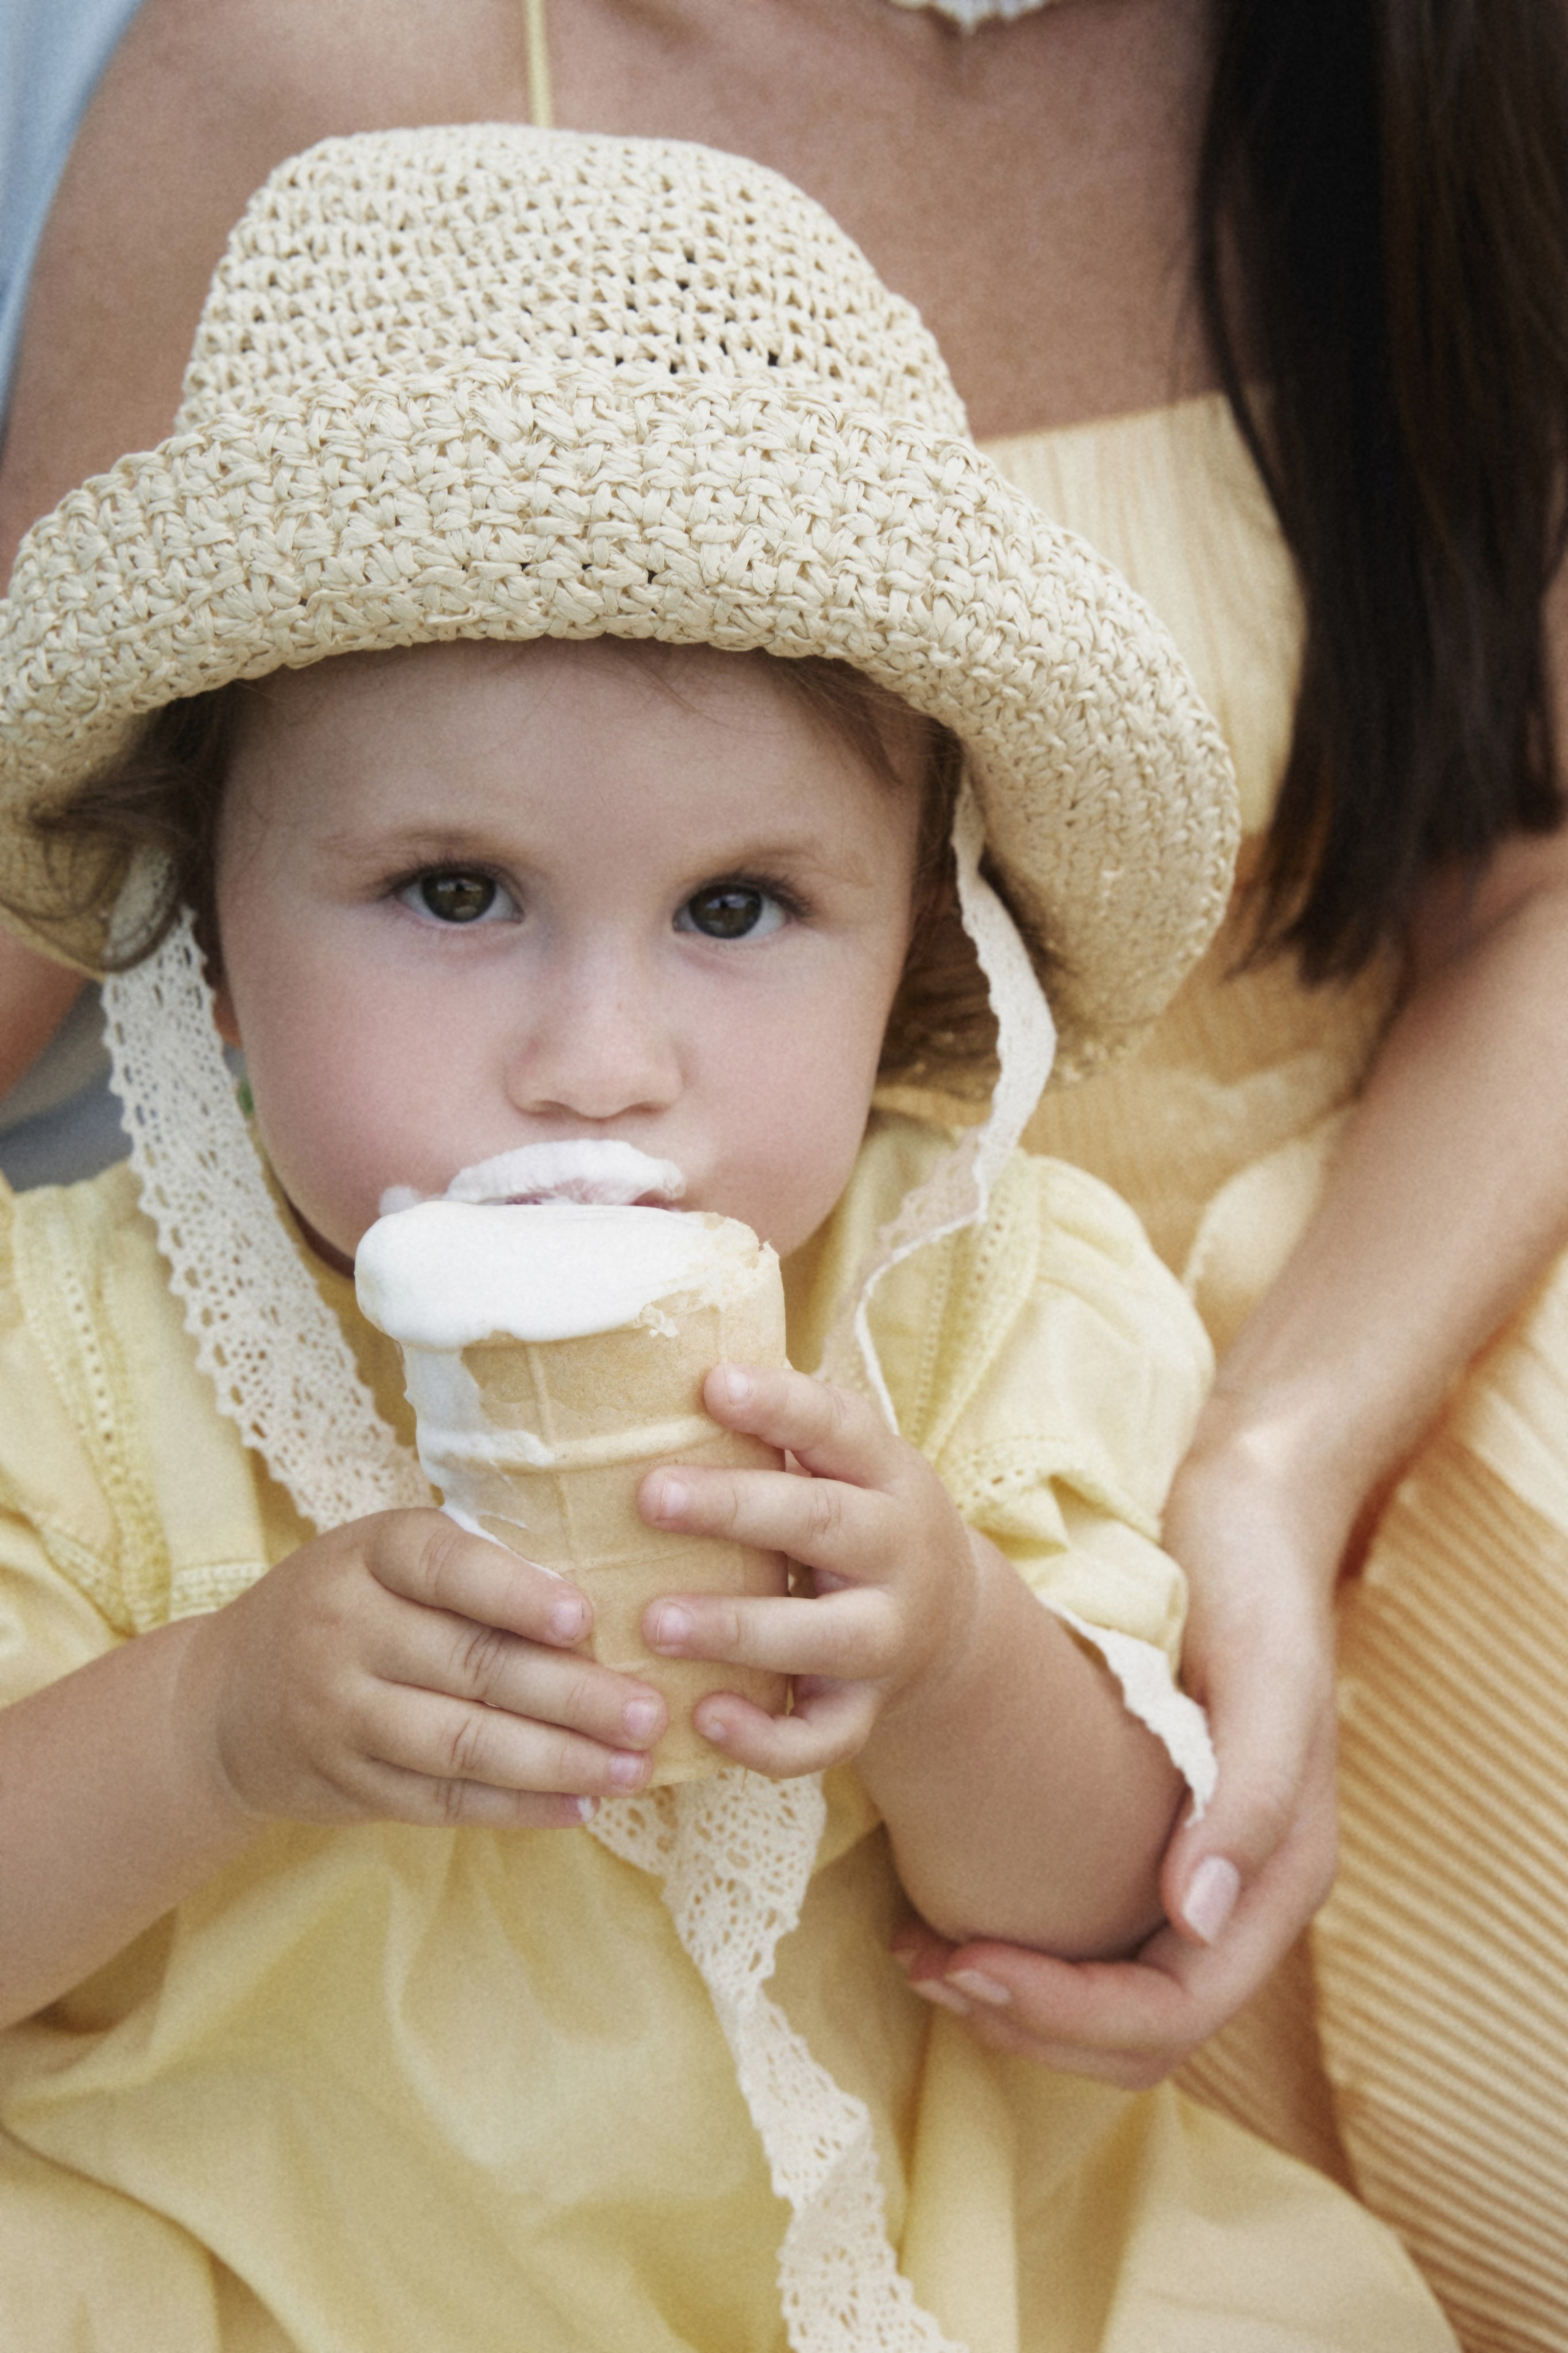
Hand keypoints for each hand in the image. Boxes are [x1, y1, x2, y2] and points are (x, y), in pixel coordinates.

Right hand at [180, 1509, 670, 1830]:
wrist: (221, 1698)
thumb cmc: (346, 1605)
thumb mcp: (385, 1559)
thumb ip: (474, 1570)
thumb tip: (604, 1606)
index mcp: (368, 1554)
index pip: (444, 1565)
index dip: (516, 1594)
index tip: (586, 1620)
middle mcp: (345, 1630)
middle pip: (471, 1665)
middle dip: (572, 1695)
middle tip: (650, 1712)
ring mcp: (339, 1713)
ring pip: (461, 1743)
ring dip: (557, 1761)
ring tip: (633, 1767)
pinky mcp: (346, 1784)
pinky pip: (441, 1800)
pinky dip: (516, 1807)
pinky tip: (579, 1804)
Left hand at [637, 1361, 980, 1777]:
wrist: (948, 1624)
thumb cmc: (853, 1516)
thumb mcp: (843, 1463)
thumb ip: (781, 1426)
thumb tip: (663, 1363)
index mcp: (885, 1474)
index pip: (838, 1426)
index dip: (779, 1405)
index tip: (711, 1384)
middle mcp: (897, 1552)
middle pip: (825, 1524)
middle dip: (737, 1509)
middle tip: (651, 1496)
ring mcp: (888, 1638)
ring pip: (824, 1637)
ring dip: (739, 1628)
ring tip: (655, 1621)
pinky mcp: (867, 1712)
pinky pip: (824, 1738)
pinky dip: (767, 1739)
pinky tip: (705, 1717)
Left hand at [886, 1430, 1341, 2085]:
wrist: (1245, 1516)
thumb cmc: (1257, 1585)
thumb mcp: (1268, 1675)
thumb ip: (1251, 1799)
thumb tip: (1194, 1917)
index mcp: (1278, 1882)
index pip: (1175, 2012)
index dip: (1068, 2012)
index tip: (967, 1960)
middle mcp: (1237, 1899)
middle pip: (1136, 2036)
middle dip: (1028, 2020)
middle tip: (925, 1964)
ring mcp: (1192, 1876)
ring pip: (1105, 2006)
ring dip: (1013, 2003)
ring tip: (920, 1954)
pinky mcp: (1144, 1842)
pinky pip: (1085, 1943)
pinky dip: (1018, 1954)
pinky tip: (943, 1916)